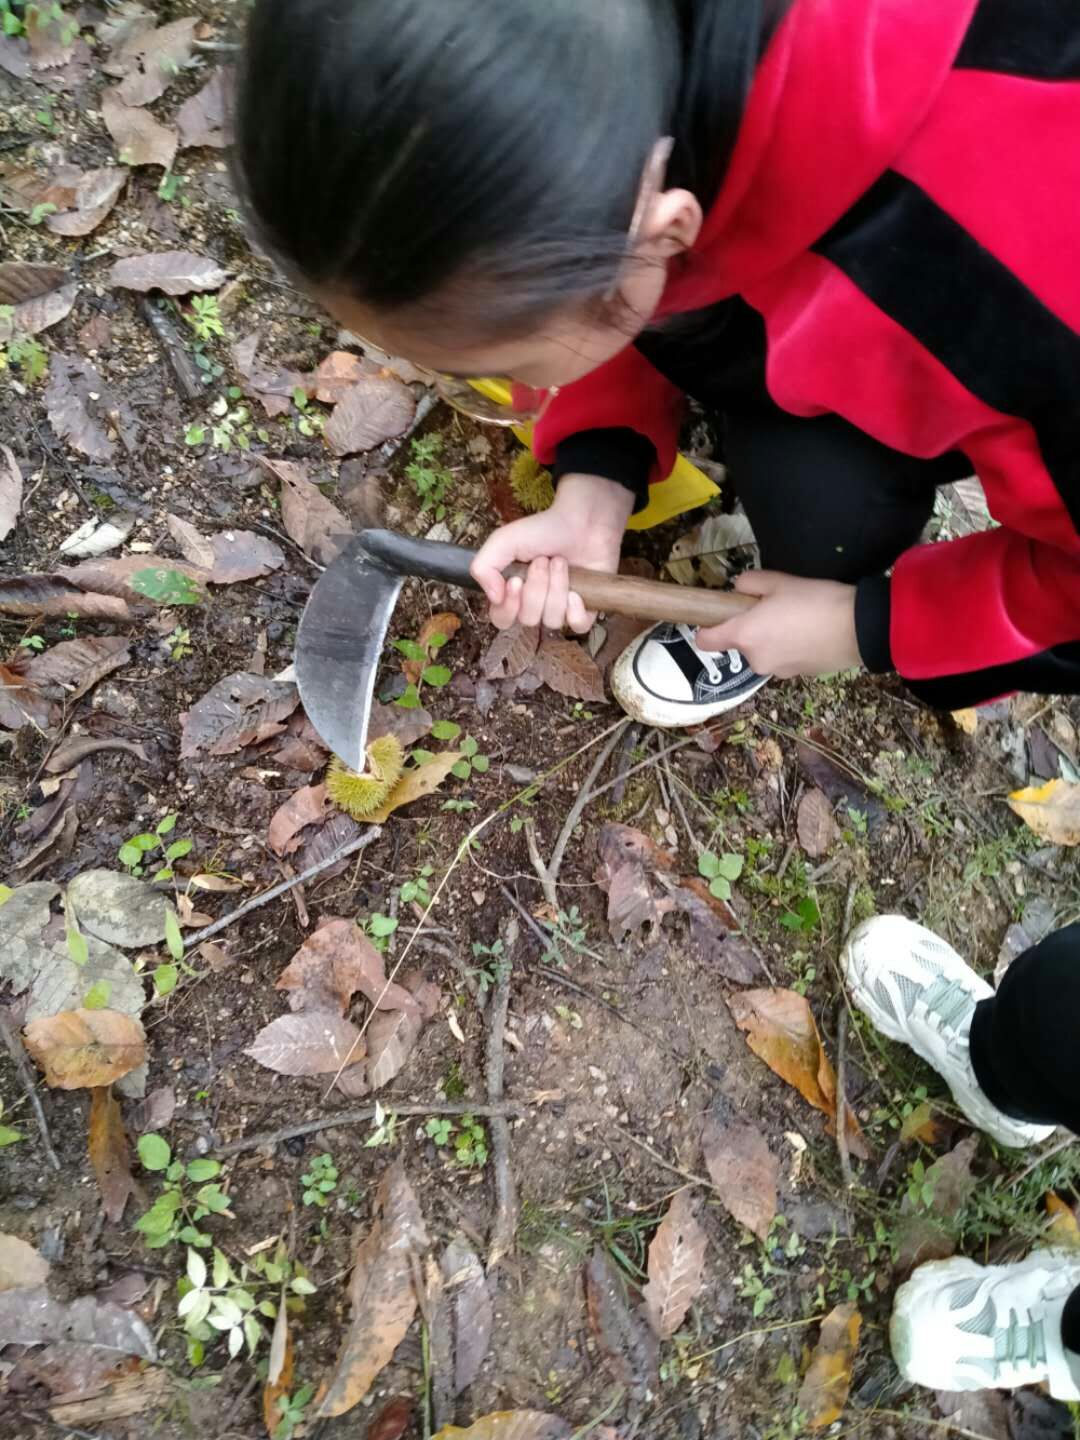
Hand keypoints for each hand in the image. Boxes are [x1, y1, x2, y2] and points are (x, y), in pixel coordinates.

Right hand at [470, 474, 633, 632]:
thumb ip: (483, 567)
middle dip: (536, 589)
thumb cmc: (541, 530)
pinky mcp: (585, 608)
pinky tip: (577, 591)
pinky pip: (578, 626)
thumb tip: (494, 598)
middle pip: (528, 619)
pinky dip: (576, 610)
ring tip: (560, 563)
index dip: (508, 606)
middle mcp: (535, 604)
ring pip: (552, 620)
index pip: (501, 619)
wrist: (581, 520)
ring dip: (556, 588)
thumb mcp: (502, 541)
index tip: (516, 581)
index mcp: (513, 593)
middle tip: (542, 561)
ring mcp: (560, 608)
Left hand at [697, 571, 862, 677]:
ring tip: (798, 620)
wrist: (859, 628)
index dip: (706, 628)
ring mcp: (776, 671)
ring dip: (772, 639)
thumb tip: (738, 590)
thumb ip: (749, 583)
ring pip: (764, 652)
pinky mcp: (797, 676)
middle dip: (751, 628)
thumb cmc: (815, 601)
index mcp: (744, 635)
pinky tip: (811, 633)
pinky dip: (790, 649)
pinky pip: (784, 659)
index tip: (717, 616)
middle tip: (775, 608)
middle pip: (740, 644)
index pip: (705, 641)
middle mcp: (755, 659)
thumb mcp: (779, 581)